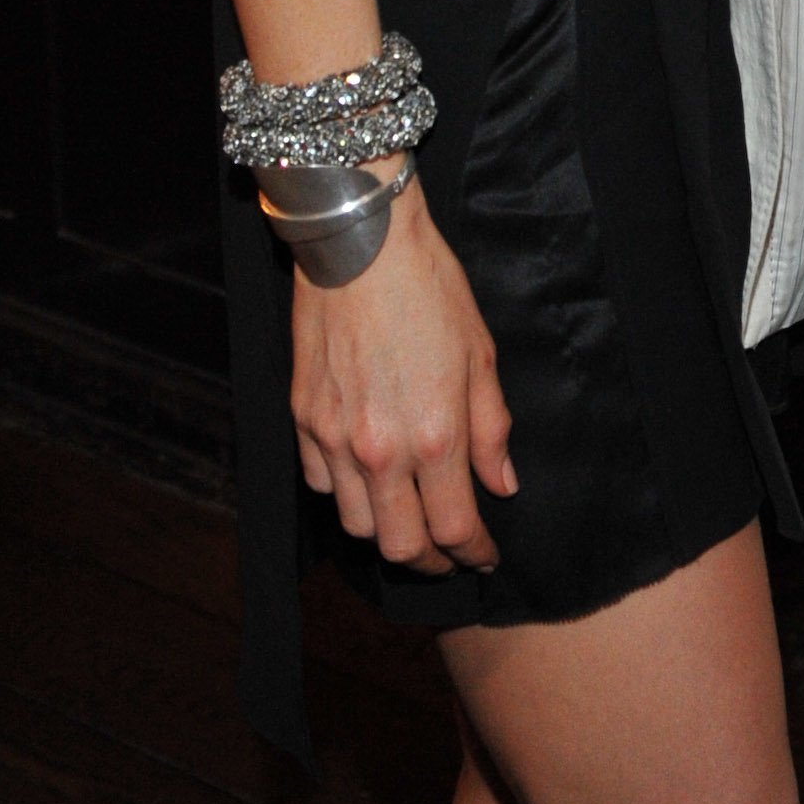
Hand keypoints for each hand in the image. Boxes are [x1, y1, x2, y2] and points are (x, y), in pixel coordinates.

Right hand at [289, 172, 517, 574]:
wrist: (361, 243)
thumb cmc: (429, 288)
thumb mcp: (480, 354)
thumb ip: (491, 429)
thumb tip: (501, 485)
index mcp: (434, 435)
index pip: (455, 528)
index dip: (474, 553)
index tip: (486, 555)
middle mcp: (379, 450)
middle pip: (401, 546)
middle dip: (432, 560)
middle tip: (451, 550)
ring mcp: (333, 439)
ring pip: (356, 525)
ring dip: (387, 532)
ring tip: (411, 519)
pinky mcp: (302, 420)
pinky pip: (321, 486)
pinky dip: (347, 496)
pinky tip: (368, 480)